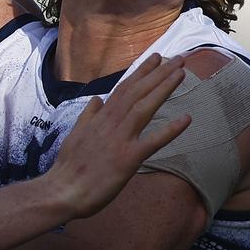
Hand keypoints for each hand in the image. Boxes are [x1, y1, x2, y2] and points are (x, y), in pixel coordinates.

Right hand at [51, 54, 189, 219]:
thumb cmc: (69, 167)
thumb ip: (88, 116)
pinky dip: (170, 130)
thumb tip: (96, 99)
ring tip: (180, 74)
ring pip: (144, 108)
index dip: (141, 73)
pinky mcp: (128, 159)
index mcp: (100, 118)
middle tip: (177, 59)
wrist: (63, 190)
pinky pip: (153, 141)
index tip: (155, 59)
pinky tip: (186, 119)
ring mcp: (120, 139)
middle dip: (158, 73)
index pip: (123, 89)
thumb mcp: (75, 134)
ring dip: (163, 89)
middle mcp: (111, 124)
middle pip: (137, 92)